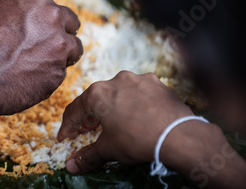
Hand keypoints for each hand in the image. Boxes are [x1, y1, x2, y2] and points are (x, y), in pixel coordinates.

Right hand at [0, 0, 82, 115]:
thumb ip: (18, 16)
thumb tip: (26, 29)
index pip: (50, 4)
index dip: (43, 20)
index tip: (35, 31)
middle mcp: (50, 12)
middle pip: (69, 21)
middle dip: (60, 33)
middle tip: (47, 47)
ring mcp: (58, 41)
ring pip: (74, 47)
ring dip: (62, 55)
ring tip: (42, 66)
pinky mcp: (59, 69)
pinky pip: (61, 72)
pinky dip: (49, 77)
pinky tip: (30, 81)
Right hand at [58, 71, 193, 173]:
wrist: (179, 135)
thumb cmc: (138, 140)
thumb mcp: (109, 150)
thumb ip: (88, 156)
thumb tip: (71, 166)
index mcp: (98, 94)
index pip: (75, 110)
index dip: (68, 126)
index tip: (66, 138)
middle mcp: (116, 80)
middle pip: (96, 98)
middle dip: (91, 115)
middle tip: (89, 130)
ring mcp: (138, 79)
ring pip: (119, 92)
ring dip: (113, 106)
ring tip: (115, 121)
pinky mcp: (157, 83)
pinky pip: (140, 92)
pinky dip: (135, 102)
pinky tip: (139, 115)